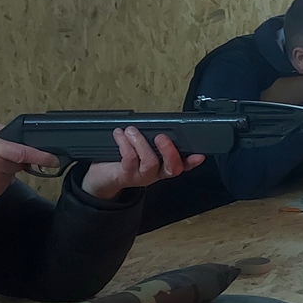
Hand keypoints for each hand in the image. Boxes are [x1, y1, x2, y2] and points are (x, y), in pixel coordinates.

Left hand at [82, 127, 204, 198]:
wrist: (104, 177)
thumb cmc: (125, 159)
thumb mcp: (142, 149)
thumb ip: (153, 140)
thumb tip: (160, 125)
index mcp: (163, 165)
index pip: (183, 165)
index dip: (192, 161)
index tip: (199, 155)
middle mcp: (156, 173)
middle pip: (172, 168)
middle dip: (169, 151)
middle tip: (161, 137)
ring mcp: (142, 176)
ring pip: (150, 162)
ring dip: (140, 142)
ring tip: (131, 131)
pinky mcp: (127, 175)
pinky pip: (129, 159)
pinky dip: (124, 144)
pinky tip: (120, 135)